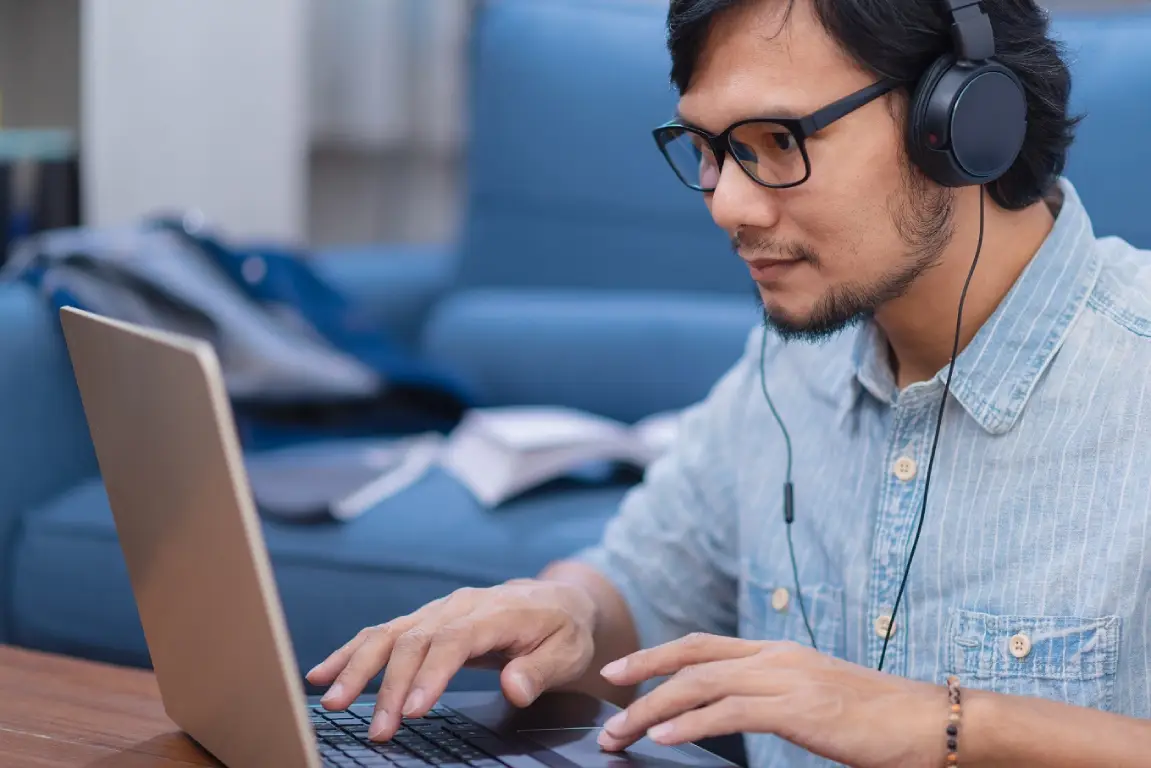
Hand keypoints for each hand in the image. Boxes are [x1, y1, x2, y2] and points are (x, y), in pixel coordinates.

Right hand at [306, 580, 597, 741]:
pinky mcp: (424, 621)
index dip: (431, 674)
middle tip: (377, 730)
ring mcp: (438, 611)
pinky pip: (383, 634)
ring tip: (331, 701)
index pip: (455, 640)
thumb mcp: (569, 651)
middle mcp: (459, 606)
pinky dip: (351, 652)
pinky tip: (322, 673)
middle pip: (414, 639)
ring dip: (357, 667)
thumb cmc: (563, 629)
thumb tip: (514, 687)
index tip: (413, 711)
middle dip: (389, 685)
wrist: (557, 598)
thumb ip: (542, 670)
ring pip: (390, 633)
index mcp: (497, 611)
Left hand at [596, 634, 948, 767]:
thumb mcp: (814, 698)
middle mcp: (775, 657)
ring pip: (701, 685)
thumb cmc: (876, 720)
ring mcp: (787, 679)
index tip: (623, 672)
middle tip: (607, 695)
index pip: (703, 645)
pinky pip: (731, 713)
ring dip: (654, 709)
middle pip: (691, 657)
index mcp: (777, 653)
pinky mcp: (799, 709)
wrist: (931, 722)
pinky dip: (690, 724)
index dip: (658, 654)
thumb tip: (728, 711)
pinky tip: (664, 738)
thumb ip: (772, 697)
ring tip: (622, 732)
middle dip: (643, 674)